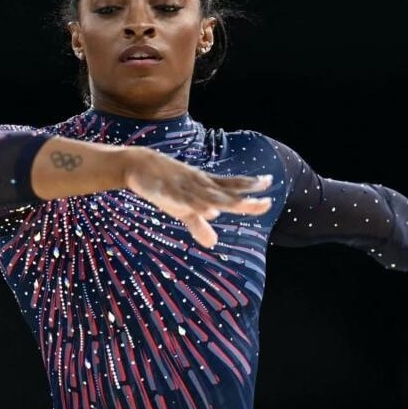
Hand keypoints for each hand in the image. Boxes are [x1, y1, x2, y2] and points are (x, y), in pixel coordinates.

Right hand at [120, 147, 272, 247]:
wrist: (138, 165)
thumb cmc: (165, 187)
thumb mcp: (183, 209)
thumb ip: (199, 225)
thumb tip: (213, 242)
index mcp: (205, 187)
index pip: (232, 186)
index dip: (250, 186)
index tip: (269, 183)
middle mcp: (199, 186)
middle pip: (225, 194)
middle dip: (244, 199)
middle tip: (266, 201)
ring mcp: (183, 188)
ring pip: (207, 196)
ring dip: (225, 201)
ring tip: (243, 205)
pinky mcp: (166, 191)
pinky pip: (182, 199)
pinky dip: (195, 205)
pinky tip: (208, 210)